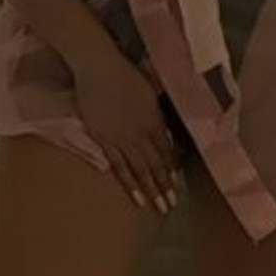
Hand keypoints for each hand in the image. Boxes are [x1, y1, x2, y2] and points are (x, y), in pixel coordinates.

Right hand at [74, 50, 180, 215]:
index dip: (172, 166)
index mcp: (155, 119)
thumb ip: (155, 112)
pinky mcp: (105, 140)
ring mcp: (124, 138)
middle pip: (157, 163)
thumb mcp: (149, 91)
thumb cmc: (123, 72)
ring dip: (153, 190)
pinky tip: (137, 198)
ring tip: (160, 208)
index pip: (167, 149)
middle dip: (166, 185)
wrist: (99, 67)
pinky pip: (120, 166)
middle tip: (172, 204)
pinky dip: (130, 183)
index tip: (176, 181)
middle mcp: (143, 132)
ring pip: (142, 169)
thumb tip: (162, 128)